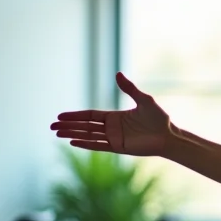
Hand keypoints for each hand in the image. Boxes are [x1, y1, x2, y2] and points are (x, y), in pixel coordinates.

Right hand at [51, 72, 171, 155]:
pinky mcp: (119, 147)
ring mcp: (114, 138)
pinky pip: (99, 146)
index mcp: (115, 116)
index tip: (60, 116)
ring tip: (57, 134)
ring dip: (73, 134)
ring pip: (88, 136)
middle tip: (52, 126)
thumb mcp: (144, 100)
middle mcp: (112, 128)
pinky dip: (86, 144)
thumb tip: (117, 73)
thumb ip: (129, 88)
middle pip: (85, 126)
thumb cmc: (159, 119)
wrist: (169, 136)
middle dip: (68, 125)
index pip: (90, 116)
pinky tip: (73, 142)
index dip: (75, 116)